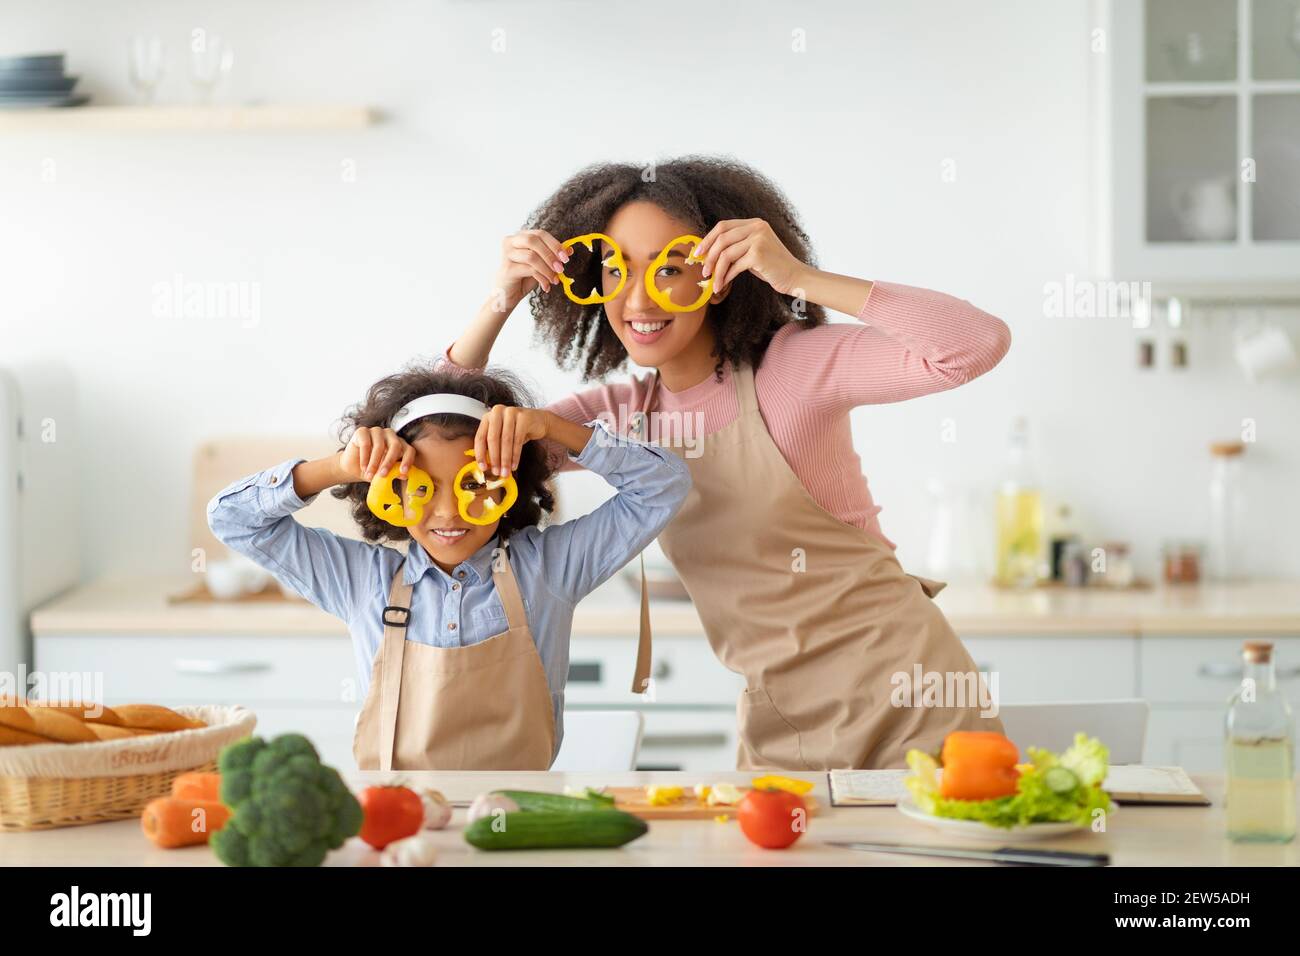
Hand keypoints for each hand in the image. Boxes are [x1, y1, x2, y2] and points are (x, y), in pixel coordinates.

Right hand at [338, 426, 415, 482]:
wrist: (352, 467)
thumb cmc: (372, 470)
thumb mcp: (385, 474)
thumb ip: (395, 473)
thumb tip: (405, 475)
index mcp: (400, 444)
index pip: (409, 450)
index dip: (408, 460)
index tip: (403, 472)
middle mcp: (390, 435)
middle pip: (395, 446)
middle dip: (389, 462)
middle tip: (383, 475)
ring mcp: (377, 431)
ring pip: (379, 446)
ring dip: (374, 463)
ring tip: (369, 475)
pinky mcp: (362, 431)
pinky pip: (366, 444)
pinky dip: (365, 458)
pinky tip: (363, 467)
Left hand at [474, 406, 550, 477]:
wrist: (538, 421)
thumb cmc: (517, 430)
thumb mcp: (502, 436)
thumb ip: (492, 447)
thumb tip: (486, 467)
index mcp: (487, 417)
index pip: (480, 437)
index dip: (480, 454)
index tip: (483, 467)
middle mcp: (497, 412)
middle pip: (493, 439)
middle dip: (494, 459)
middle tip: (496, 472)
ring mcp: (511, 412)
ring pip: (506, 441)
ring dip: (505, 459)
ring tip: (506, 472)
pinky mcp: (523, 417)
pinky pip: (518, 440)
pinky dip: (516, 455)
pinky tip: (514, 465)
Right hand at [494, 229, 569, 307]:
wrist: (508, 295)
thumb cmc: (524, 278)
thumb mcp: (542, 265)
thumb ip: (552, 256)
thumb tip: (569, 249)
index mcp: (520, 237)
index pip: (540, 234)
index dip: (554, 244)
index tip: (566, 258)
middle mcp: (511, 242)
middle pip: (534, 240)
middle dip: (550, 254)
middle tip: (561, 268)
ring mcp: (507, 254)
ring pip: (532, 256)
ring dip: (547, 269)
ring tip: (554, 280)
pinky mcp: (507, 268)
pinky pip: (529, 269)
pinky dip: (541, 278)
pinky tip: (545, 286)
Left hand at [693, 218, 807, 296]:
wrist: (794, 276)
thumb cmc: (771, 267)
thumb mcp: (753, 250)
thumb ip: (736, 246)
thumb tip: (708, 252)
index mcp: (754, 223)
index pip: (723, 226)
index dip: (708, 239)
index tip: (698, 253)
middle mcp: (756, 227)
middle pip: (722, 238)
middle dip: (709, 255)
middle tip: (703, 270)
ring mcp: (758, 239)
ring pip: (726, 253)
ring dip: (716, 270)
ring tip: (712, 281)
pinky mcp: (758, 254)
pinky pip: (734, 266)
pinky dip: (726, 276)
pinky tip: (723, 284)